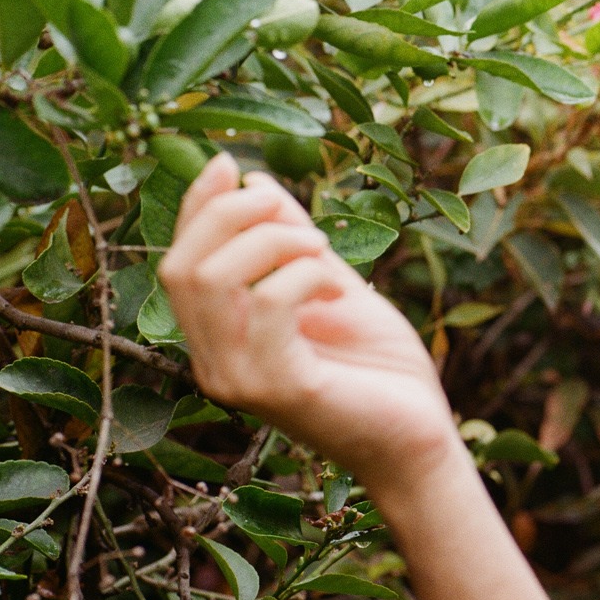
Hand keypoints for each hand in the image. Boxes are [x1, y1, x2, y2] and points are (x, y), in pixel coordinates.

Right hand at [158, 153, 461, 498]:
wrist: (420, 438)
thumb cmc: (379, 369)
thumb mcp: (333, 285)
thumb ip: (294, 242)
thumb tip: (256, 181)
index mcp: (219, 339)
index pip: (178, 261)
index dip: (196, 206)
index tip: (230, 162)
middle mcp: (213, 363)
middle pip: (180, 266)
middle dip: (230, 215)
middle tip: (292, 212)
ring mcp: (237, 379)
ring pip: (211, 280)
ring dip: (273, 242)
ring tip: (323, 250)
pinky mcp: (276, 387)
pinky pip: (268, 304)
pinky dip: (304, 275)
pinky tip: (340, 287)